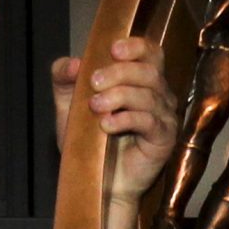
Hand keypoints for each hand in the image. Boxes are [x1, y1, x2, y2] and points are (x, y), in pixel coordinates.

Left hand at [51, 38, 178, 207]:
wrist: (95, 182)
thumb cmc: (88, 143)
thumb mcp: (68, 105)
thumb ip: (64, 79)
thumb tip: (73, 63)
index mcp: (142, 82)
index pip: (151, 53)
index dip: (136, 47)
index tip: (112, 50)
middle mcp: (159, 96)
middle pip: (149, 71)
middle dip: (118, 72)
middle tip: (92, 84)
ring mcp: (164, 118)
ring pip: (148, 94)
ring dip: (118, 95)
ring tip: (95, 107)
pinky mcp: (163, 139)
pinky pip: (148, 120)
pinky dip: (125, 118)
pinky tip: (106, 125)